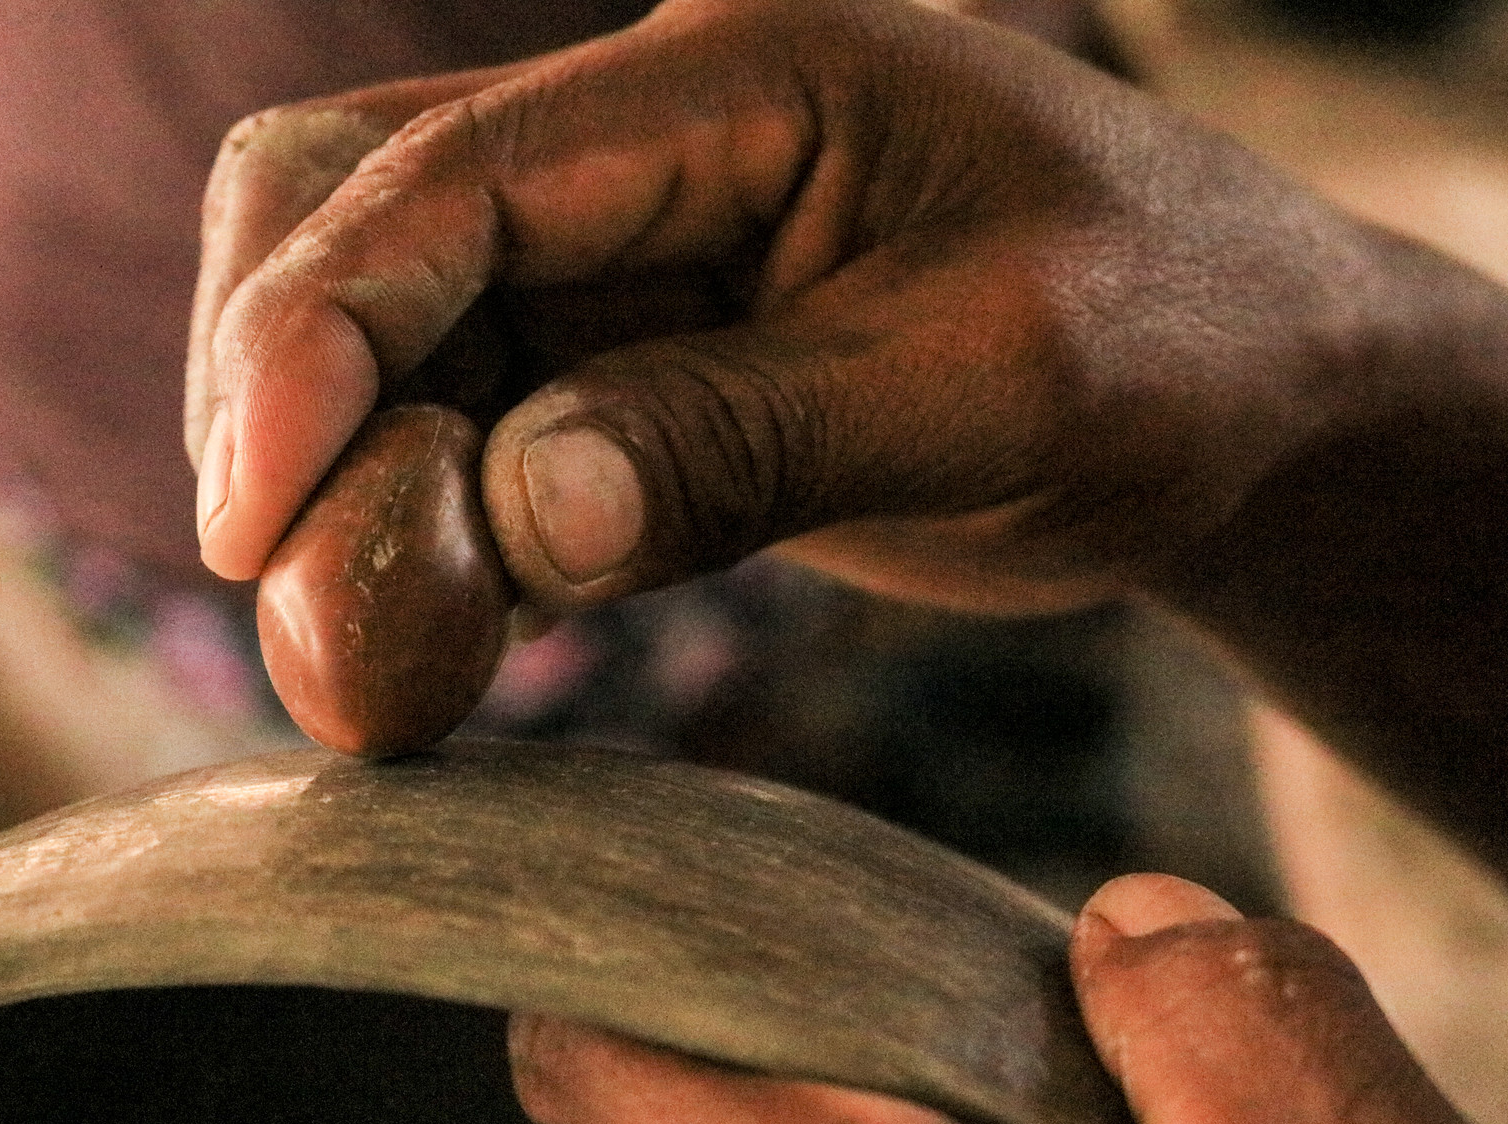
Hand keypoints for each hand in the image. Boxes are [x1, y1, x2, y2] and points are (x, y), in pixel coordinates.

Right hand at [186, 0, 1386, 614]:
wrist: (1253, 392)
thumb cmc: (1182, 346)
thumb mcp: (1005, 388)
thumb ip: (759, 436)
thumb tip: (524, 511)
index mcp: (740, 79)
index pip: (448, 177)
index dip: (317, 337)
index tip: (254, 520)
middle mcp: (653, 139)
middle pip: (348, 211)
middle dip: (287, 401)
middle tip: (289, 601)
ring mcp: (634, 252)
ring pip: (389, 335)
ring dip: (339, 488)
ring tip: (356, 661)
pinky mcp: (641, 362)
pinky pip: (467, 424)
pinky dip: (419, 526)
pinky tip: (423, 629)